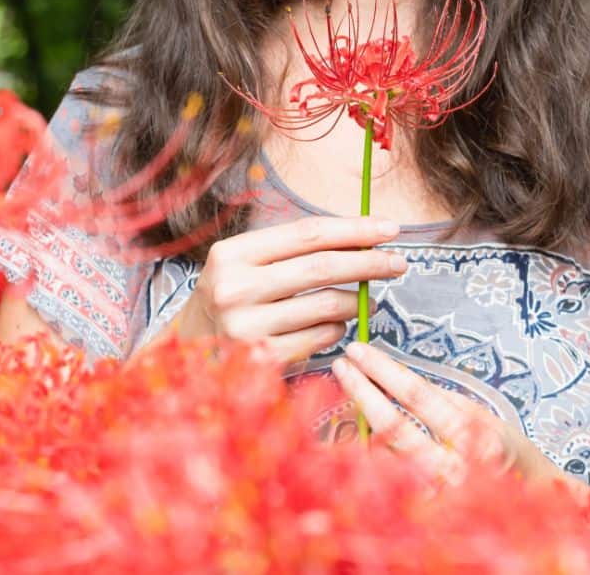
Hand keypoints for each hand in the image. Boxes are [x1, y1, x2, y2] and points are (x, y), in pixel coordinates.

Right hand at [174, 216, 408, 362]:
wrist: (190, 350)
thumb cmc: (233, 296)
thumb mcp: (247, 264)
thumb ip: (295, 251)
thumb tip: (363, 239)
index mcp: (232, 254)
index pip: (306, 233)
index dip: (353, 229)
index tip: (389, 228)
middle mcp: (235, 288)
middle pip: (321, 267)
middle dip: (369, 262)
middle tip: (399, 263)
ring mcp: (247, 327)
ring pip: (326, 305)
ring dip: (358, 300)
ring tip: (368, 299)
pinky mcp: (263, 359)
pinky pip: (321, 337)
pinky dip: (338, 328)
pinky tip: (338, 323)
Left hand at [331, 341, 583, 497]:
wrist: (529, 510)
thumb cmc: (504, 456)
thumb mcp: (481, 417)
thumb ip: (441, 401)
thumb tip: (394, 379)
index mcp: (473, 438)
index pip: (417, 395)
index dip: (382, 369)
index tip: (359, 350)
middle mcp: (454, 470)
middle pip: (392, 426)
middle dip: (361, 391)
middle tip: (341, 365)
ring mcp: (436, 498)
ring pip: (382, 455)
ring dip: (357, 421)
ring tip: (344, 394)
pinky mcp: (422, 517)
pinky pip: (385, 480)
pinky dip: (367, 454)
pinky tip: (355, 433)